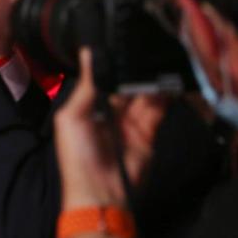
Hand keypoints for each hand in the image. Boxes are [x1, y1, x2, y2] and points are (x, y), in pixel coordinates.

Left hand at [55, 49, 165, 209]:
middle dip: (133, 71)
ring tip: (154, 66)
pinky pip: (158, 111)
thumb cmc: (76, 157)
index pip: (103, 79)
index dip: (112, 65)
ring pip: (144, 94)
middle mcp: (110, 112)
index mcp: (88, 105)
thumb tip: (87, 54)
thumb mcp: (72, 117)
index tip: (120, 46)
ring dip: (149, 82)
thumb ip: (85, 86)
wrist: (100, 192)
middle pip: (126, 84)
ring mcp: (130, 122)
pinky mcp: (148, 133)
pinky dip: (163, 98)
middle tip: (141, 55)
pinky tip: (165, 85)